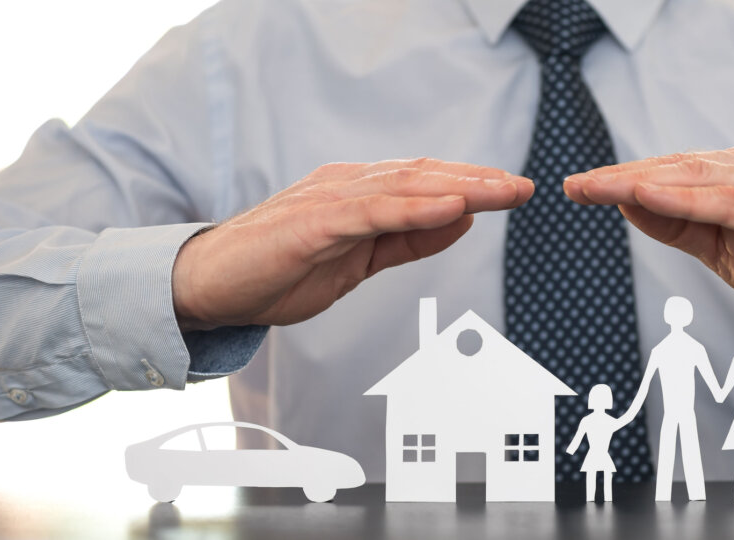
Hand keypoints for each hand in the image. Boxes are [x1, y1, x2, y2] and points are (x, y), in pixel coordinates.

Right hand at [173, 159, 532, 329]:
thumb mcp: (361, 261)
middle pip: (423, 177)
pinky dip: (414, 209)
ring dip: (457, 188)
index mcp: (358, 194)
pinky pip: (371, 212)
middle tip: (523, 187)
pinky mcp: (310, 224)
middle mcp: (346, 187)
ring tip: (500, 191)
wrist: (210, 290)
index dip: (472, 185)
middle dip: (477, 182)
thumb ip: (409, 240)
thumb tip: (462, 222)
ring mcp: (327, 201)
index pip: (425, 182)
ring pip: (404, 187)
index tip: (515, 191)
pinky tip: (451, 209)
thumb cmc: (280, 272)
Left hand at [564, 146, 733, 347]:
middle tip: (574, 185)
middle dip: (621, 177)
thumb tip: (630, 205)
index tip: (581, 188)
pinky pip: (725, 200)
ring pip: (694, 177)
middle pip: (676, 167)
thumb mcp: (726, 250)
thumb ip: (682, 226)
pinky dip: (682, 197)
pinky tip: (645, 196)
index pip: (674, 171)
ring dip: (639, 181)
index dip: (625, 179)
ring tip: (596, 188)